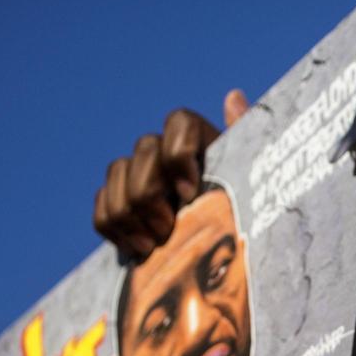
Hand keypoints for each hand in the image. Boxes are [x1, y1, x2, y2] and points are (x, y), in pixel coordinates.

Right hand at [93, 89, 250, 258]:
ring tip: (151, 246)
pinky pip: (101, 205)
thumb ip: (246, 144)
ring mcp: (143, 177)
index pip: (179, 121)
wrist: (230, 259)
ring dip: (128, 212)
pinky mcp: (123, 205)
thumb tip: (234, 96)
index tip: (189, 192)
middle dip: (149, 193)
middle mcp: (169, 152)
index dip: (178, 153)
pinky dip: (111, 226)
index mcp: (204, 143)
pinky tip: (134, 249)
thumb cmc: (250, 216)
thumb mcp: (254, 185)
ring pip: (116, 171)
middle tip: (166, 229)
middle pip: (143, 150)